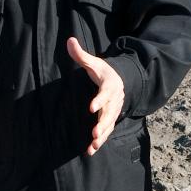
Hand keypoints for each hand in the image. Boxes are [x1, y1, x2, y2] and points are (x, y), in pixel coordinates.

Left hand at [67, 37, 124, 155]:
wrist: (122, 81)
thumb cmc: (104, 72)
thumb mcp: (94, 62)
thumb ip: (81, 55)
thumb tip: (69, 40)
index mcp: (110, 86)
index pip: (105, 94)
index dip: (99, 101)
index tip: (91, 108)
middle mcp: (114, 100)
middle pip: (109, 113)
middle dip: (102, 124)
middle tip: (94, 133)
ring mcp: (113, 111)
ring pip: (109, 124)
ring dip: (102, 135)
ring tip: (93, 144)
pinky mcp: (110, 119)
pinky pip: (107, 131)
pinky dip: (101, 141)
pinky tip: (91, 150)